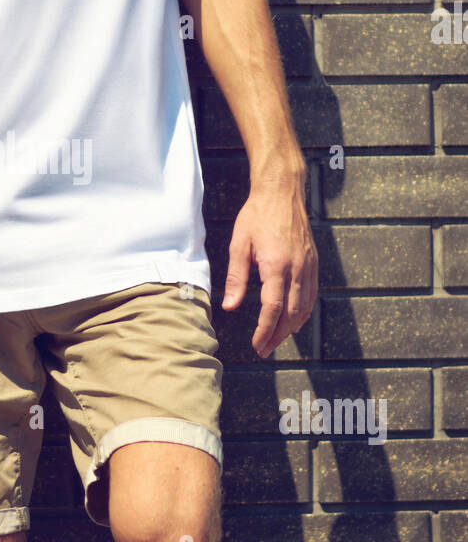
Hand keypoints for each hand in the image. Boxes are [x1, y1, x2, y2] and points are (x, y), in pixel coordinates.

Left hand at [221, 179, 317, 357]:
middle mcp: (297, 268)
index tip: (257, 345)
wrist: (283, 192)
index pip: (273, 308)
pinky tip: (294, 321)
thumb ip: (236, 277)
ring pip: (305, 306)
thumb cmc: (257, 215)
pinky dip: (304, 312)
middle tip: (265, 350)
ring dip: (291, 328)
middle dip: (278, 335)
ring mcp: (308, 265)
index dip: (265, 330)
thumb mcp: (239, 244)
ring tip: (276, 340)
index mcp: (276, 264)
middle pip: (291, 313)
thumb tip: (229, 308)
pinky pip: (312, 294)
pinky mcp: (313, 262)